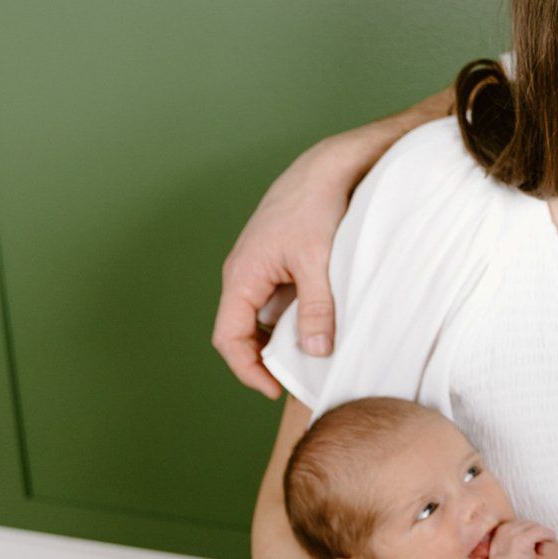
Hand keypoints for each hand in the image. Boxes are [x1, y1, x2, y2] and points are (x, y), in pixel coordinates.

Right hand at [211, 134, 363, 395]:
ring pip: (263, 317)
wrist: (329, 167)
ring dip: (283, 339)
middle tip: (297, 381)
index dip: (248, 370)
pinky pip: (279, 300)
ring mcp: (261, 268)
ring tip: (312, 358)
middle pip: (243, 332)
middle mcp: (244, 275)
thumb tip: (314, 352)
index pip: (229, 338)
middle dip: (265, 360)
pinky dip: (295, 318)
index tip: (274, 391)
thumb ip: (317, 308)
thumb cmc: (316, 206)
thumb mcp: (318, 262)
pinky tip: (321, 326)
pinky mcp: (280, 262)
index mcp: (242, 277)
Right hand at [487, 520, 553, 558]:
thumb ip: (516, 539)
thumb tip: (536, 536)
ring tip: (541, 550)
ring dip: (542, 536)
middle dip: (536, 534)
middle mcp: (506, 528)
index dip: (529, 533)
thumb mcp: (507, 549)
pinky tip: (552, 541)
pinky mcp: (523, 539)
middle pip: (529, 523)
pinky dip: (549, 535)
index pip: (520, 523)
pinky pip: (542, 531)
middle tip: (538, 549)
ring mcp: (514, 533)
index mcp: (500, 529)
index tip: (532, 545)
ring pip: (536, 526)